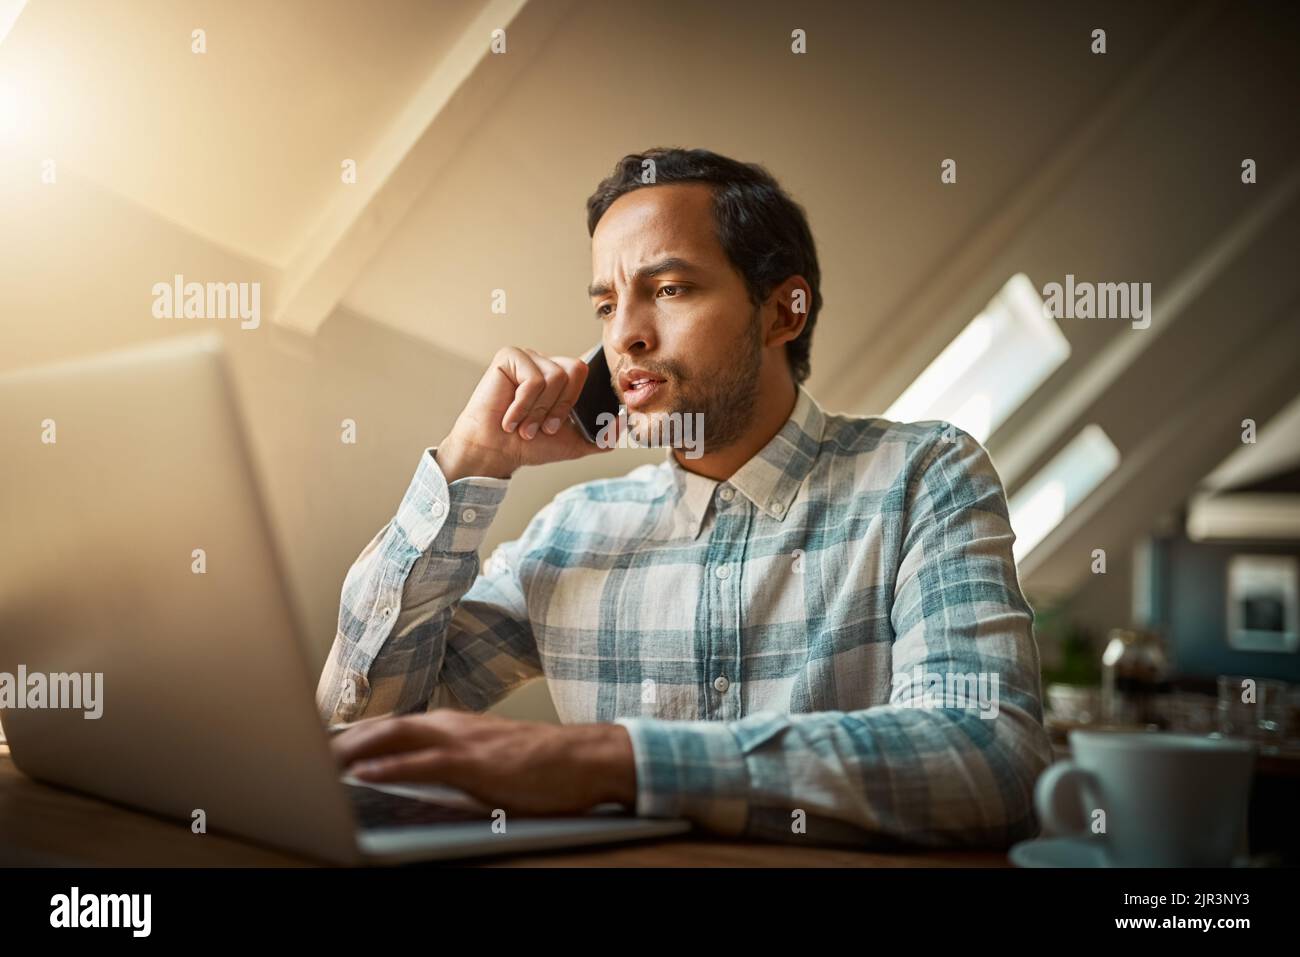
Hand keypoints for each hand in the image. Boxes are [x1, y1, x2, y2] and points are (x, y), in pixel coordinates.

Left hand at [330, 710, 637, 815]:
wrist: (588, 759)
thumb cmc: (544, 765)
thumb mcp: (488, 759)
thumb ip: (453, 761)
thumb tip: (420, 776)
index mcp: (453, 725)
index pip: (392, 728)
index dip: (354, 737)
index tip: (322, 747)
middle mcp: (451, 725)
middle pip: (383, 728)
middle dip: (342, 741)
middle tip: (304, 753)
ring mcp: (463, 741)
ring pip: (395, 739)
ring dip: (353, 750)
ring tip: (319, 762)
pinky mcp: (476, 762)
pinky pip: (423, 764)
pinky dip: (389, 767)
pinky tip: (363, 775)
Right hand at [437, 346, 616, 480]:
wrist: (495, 453)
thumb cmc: (527, 446)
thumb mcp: (573, 444)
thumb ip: (600, 437)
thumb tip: (624, 422)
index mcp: (561, 378)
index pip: (586, 369)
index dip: (584, 389)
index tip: (567, 419)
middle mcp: (546, 363)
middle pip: (577, 370)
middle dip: (562, 406)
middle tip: (543, 428)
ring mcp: (528, 358)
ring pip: (556, 376)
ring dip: (540, 410)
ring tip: (525, 426)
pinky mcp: (509, 357)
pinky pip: (533, 379)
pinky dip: (524, 406)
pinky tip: (510, 418)